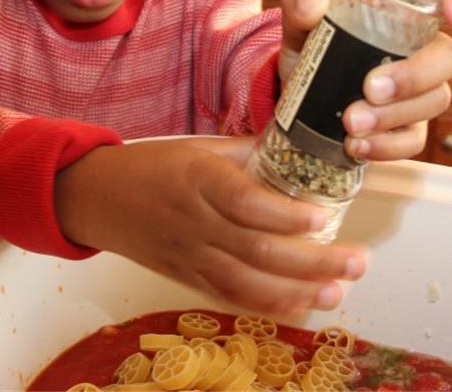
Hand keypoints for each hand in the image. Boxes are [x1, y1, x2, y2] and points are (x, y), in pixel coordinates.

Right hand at [54, 136, 366, 315]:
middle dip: (312, 261)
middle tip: (356, 262)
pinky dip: (265, 305)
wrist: (94, 196)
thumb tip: (298, 152)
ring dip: (297, 291)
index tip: (323, 216)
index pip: (245, 201)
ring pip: (246, 282)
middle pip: (257, 249)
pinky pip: (228, 296)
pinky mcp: (183, 277)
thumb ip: (247, 154)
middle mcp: (195, 221)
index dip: (285, 214)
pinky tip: (300, 306)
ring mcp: (189, 254)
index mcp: (198, 178)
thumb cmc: (152, 164)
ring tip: (338, 291)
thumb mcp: (198, 146)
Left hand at [278, 0, 451, 160]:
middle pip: (449, 57)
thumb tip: (313, 5)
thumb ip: (300, 2)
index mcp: (403, 12)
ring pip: (434, 101)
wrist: (295, 95)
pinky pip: (413, 140)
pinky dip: (386, 146)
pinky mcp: (407, 128)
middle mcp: (420, 49)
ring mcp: (419, 92)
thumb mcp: (300, 20)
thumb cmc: (310, 47)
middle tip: (371, 88)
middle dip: (415, 75)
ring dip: (393, 115)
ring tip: (351, 121)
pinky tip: (356, 145)